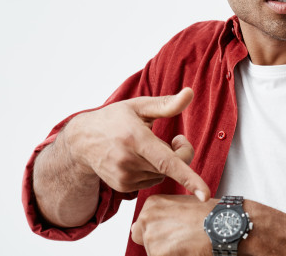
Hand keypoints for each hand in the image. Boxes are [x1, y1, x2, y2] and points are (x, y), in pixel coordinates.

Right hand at [64, 88, 209, 199]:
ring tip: (151, 146)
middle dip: (181, 153)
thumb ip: (167, 103)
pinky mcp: (123, 186)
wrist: (82, 140)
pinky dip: (154, 171)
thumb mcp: (139, 106)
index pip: (167, 162)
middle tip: (176, 139)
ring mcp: (124, 176)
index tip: (203, 193)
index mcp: (136, 138)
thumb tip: (190, 93)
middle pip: (172, 167)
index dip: (189, 177)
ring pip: (163, 175)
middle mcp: (128, 160)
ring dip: (165, 162)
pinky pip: (152, 181)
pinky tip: (142, 158)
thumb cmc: (114, 119)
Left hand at [131, 195, 216, 255]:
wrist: (225, 223)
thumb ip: (160, 215)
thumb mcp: (181, 205)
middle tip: (181, 238)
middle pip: (144, 240)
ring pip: (153, 252)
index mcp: (152, 204)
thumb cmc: (208, 214)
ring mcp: (151, 236)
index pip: (141, 227)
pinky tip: (187, 250)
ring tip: (187, 243)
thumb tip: (139, 228)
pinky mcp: (158, 253)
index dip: (159, 232)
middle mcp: (147, 218)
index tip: (174, 230)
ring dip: (168, 252)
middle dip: (159, 242)